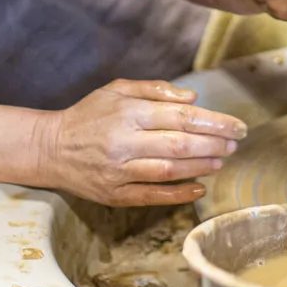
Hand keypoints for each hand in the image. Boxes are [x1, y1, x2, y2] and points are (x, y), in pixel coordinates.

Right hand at [37, 80, 246, 205]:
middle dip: (213, 145)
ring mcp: (118, 171)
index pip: (180, 117)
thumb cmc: (88, 114)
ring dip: (200, 167)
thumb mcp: (116, 90)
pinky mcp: (114, 194)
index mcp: (127, 113)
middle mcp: (123, 142)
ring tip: (222, 161)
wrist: (50, 148)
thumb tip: (192, 99)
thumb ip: (155, 90)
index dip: (213, 122)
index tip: (236, 126)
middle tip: (235, 143)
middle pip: (179, 145)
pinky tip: (199, 188)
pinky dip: (178, 194)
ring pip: (168, 171)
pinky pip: (152, 196)